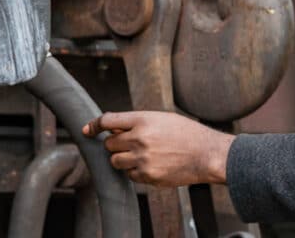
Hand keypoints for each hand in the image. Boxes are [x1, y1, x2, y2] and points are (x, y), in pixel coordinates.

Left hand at [83, 111, 233, 187]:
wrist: (207, 154)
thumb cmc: (187, 134)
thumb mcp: (163, 119)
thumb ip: (138, 122)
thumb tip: (112, 128)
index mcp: (143, 120)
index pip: (108, 121)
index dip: (94, 125)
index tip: (88, 130)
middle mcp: (140, 139)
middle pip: (109, 144)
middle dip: (116, 144)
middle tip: (132, 144)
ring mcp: (142, 159)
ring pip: (115, 161)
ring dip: (123, 158)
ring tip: (143, 155)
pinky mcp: (147, 176)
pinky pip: (129, 175)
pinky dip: (136, 171)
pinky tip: (153, 164)